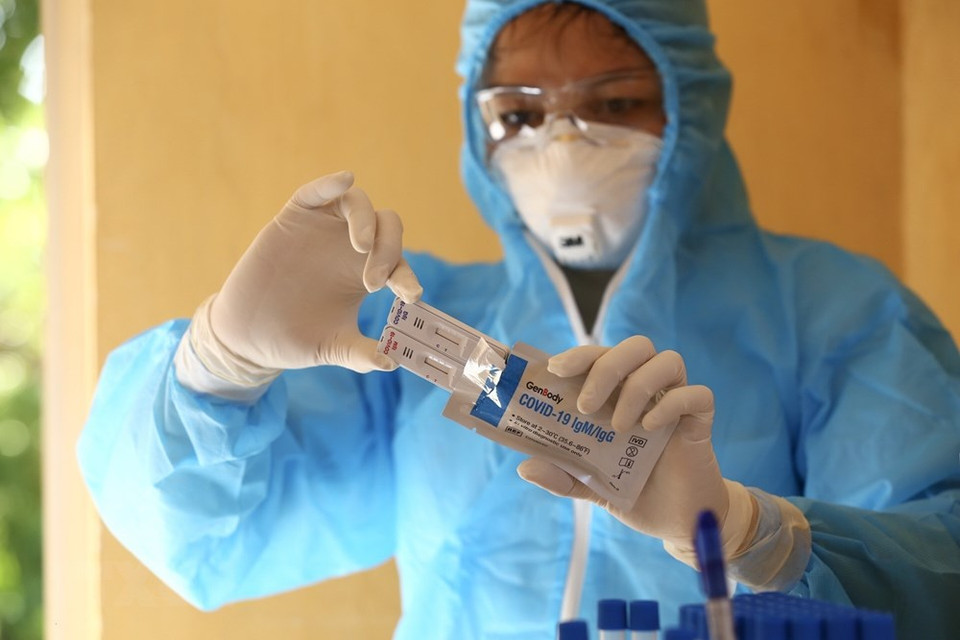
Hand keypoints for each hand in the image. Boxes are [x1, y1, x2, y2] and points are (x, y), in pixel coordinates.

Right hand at [206, 171, 421, 374]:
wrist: (249, 338)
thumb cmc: (296, 340)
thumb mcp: (334, 347)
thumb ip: (361, 353)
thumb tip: (391, 362)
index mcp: (366, 273)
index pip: (398, 264)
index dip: (407, 277)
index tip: (411, 296)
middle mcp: (350, 247)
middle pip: (387, 227)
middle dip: (389, 248)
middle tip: (377, 282)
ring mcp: (323, 230)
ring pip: (357, 204)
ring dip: (366, 220)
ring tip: (363, 247)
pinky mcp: (294, 219)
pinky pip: (316, 193)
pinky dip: (331, 184)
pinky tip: (345, 181)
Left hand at [517, 336, 756, 560]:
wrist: (676, 521)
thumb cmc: (633, 491)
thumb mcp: (589, 485)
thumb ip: (562, 475)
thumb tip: (524, 468)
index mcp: (617, 394)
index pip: (600, 356)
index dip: (579, 355)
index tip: (554, 369)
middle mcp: (647, 390)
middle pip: (636, 346)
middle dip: (606, 367)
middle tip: (585, 405)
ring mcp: (675, 402)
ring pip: (668, 360)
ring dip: (638, 386)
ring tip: (618, 426)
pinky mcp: (700, 421)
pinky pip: (697, 395)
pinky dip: (671, 404)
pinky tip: (649, 428)